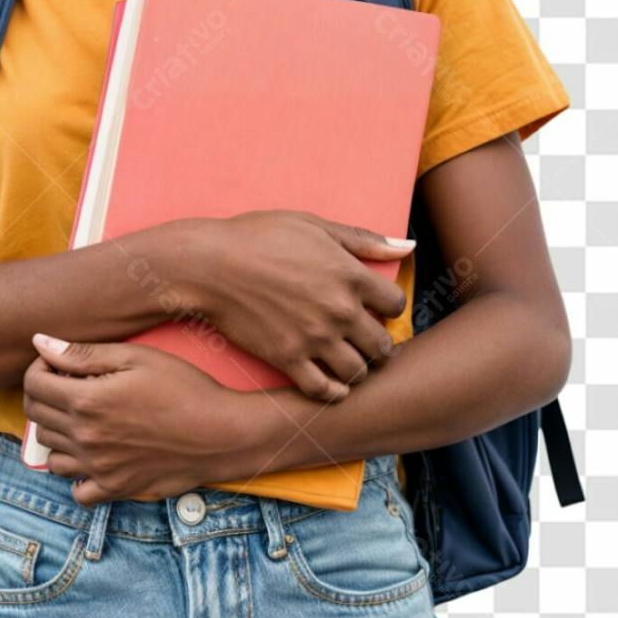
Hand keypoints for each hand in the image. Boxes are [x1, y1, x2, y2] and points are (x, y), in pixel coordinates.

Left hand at [22, 333, 247, 504]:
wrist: (222, 433)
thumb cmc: (185, 388)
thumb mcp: (137, 357)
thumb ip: (83, 354)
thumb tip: (40, 343)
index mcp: (87, 400)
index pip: (33, 385)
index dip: (40, 369)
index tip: (58, 365)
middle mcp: (85, 438)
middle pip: (37, 418)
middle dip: (46, 397)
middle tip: (72, 387)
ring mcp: (99, 468)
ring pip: (51, 456)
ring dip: (59, 436)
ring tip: (84, 421)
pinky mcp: (115, 489)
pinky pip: (77, 491)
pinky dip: (79, 476)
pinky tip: (95, 457)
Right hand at [190, 209, 413, 404]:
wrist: (210, 264)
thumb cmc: (259, 237)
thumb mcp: (315, 225)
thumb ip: (363, 239)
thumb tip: (408, 247)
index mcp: (350, 276)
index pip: (396, 305)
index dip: (388, 308)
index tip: (375, 309)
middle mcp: (339, 311)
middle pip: (382, 345)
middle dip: (379, 344)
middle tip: (365, 341)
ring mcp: (314, 338)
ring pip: (358, 372)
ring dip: (358, 369)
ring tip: (348, 360)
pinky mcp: (287, 358)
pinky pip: (324, 389)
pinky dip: (333, 391)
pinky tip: (331, 383)